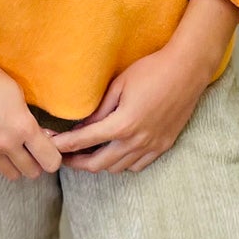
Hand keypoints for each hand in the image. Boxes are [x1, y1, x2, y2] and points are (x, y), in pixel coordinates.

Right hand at [0, 47, 64, 180]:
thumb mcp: (17, 92)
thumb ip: (29, 118)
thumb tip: (41, 136)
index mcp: (22, 126)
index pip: (50, 160)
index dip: (53, 156)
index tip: (49, 148)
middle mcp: (6, 144)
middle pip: (32, 172)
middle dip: (36, 161)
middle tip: (31, 148)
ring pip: (12, 175)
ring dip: (16, 164)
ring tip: (11, 148)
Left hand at [48, 45, 210, 173]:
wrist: (187, 70)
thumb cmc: (151, 71)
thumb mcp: (119, 85)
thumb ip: (99, 111)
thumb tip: (81, 127)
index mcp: (122, 124)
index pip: (84, 141)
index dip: (64, 145)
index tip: (51, 145)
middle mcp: (137, 141)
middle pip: (99, 164)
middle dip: (77, 163)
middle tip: (64, 156)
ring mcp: (152, 146)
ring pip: (118, 168)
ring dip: (100, 164)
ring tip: (87, 154)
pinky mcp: (163, 146)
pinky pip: (138, 166)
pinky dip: (123, 164)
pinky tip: (116, 153)